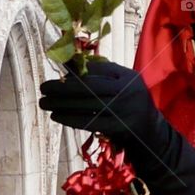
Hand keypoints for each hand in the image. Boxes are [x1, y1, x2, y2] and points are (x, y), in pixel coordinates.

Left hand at [39, 60, 160, 147]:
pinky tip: (56, 116)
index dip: (75, 69)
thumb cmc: (128, 104)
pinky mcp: (119, 128)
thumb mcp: (120, 84)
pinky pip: (89, 122)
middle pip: (89, 87)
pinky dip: (70, 119)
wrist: (151, 132)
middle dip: (63, 87)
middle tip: (43, 87)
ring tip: (44, 102)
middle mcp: (128, 91)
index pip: (98, 68)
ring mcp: (124, 111)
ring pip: (86, 105)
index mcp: (128, 76)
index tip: (57, 72)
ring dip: (61, 104)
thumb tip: (66, 62)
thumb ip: (99, 73)